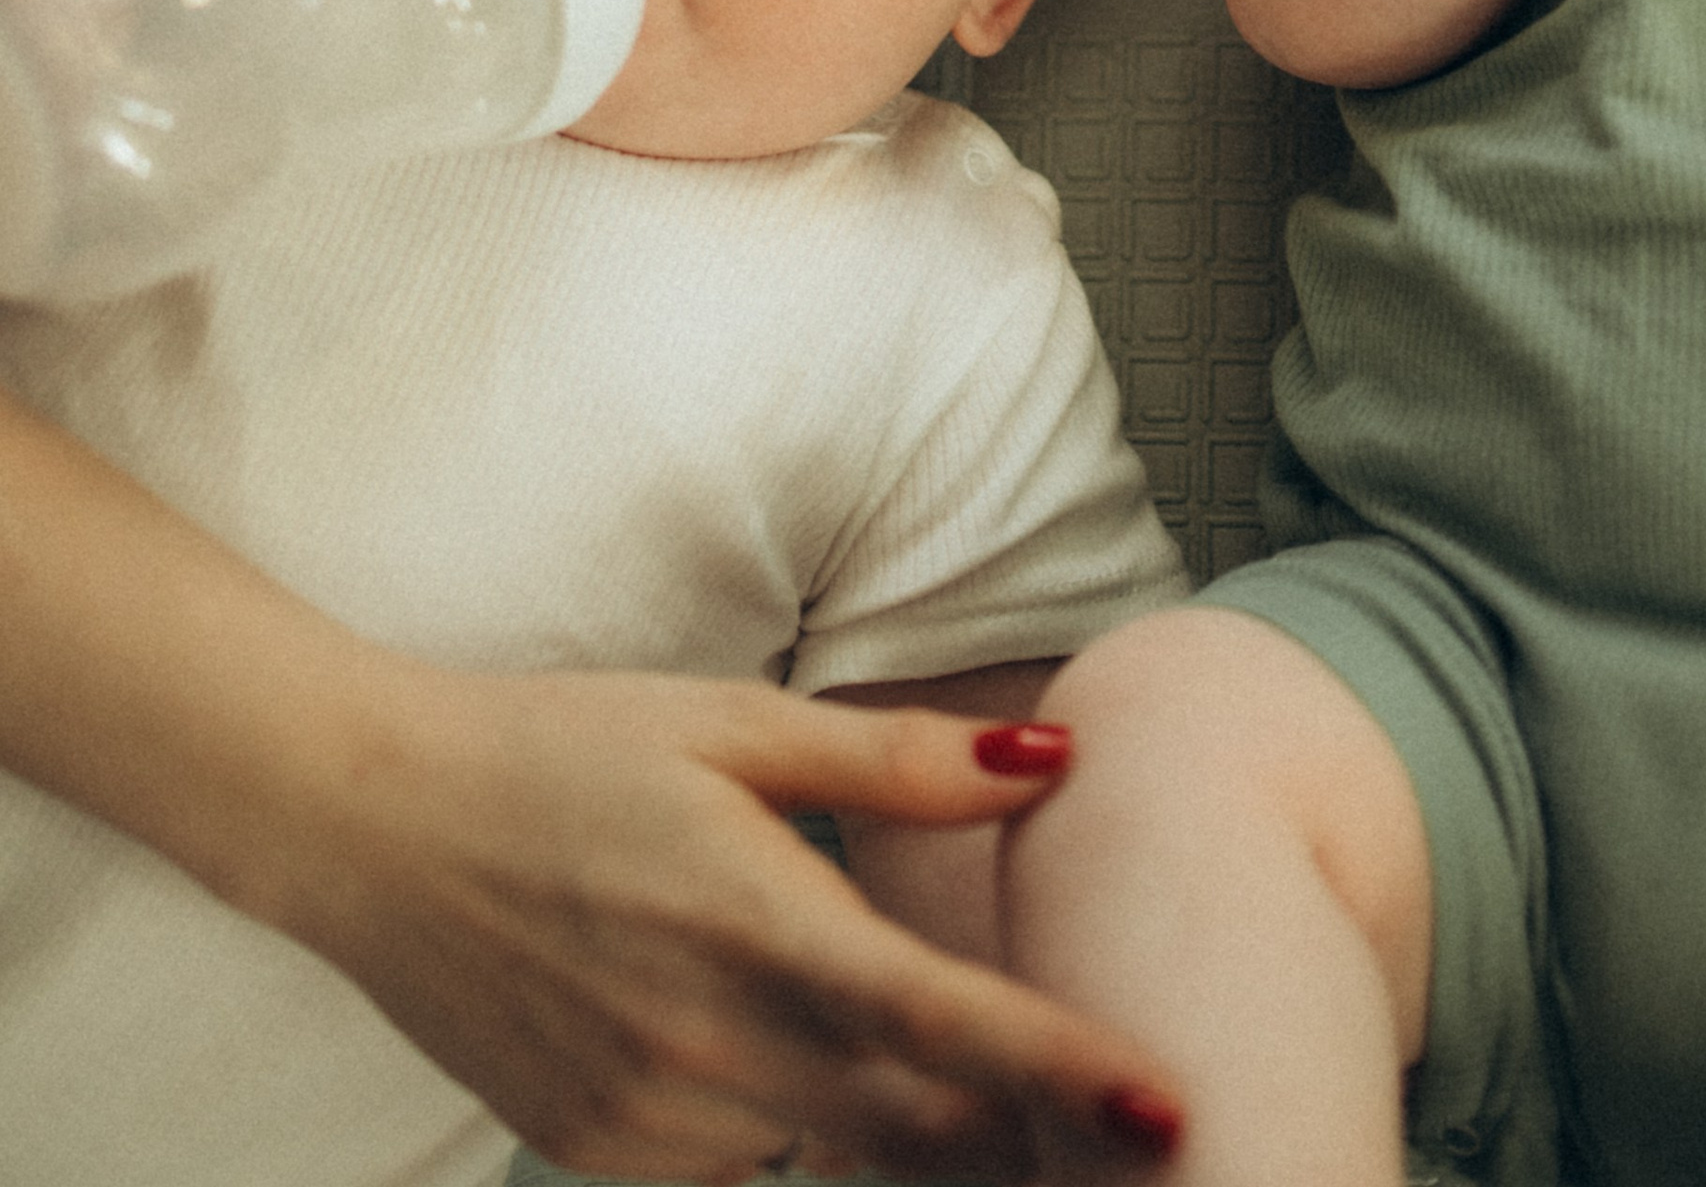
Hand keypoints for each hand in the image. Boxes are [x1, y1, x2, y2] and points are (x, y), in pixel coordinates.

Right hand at [267, 664, 1182, 1182]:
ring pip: (834, 1156)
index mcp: (761, 921)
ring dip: (912, 1130)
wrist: (378, 829)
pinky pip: (743, 1172)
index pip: (947, 1022)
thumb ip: (896, 761)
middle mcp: (712, 1043)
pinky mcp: (604, 1158)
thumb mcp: (733, 722)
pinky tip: (803, 1064)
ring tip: (965, 1081)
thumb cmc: (568, 750)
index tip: (1168, 1109)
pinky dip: (801, 1133)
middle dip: (1019, 1122)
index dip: (1064, 1072)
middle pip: (917, 1123)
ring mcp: (652, 1121)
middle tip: (1109, 1104)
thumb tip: (1049, 758)